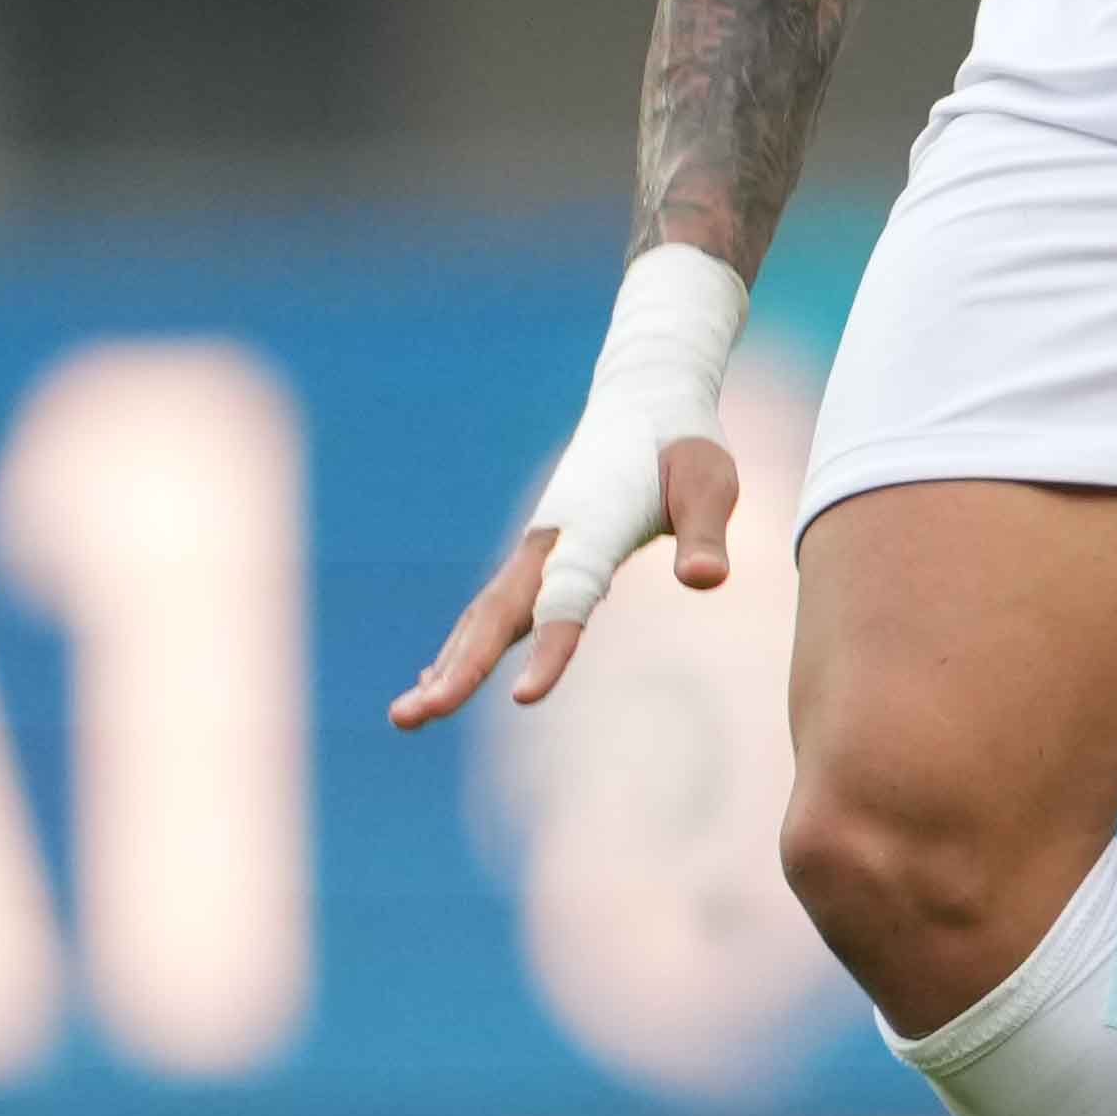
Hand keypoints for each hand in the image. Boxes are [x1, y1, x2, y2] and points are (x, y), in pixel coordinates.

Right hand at [383, 432, 738, 726]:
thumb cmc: (683, 446)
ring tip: (407, 717)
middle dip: (458, 670)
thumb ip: (706, 534)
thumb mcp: (710, 484)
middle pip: (496, 615)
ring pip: (483, 615)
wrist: (644, 397)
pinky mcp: (537, 555)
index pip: (568, 598)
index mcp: (593, 527)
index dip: (548, 649)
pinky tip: (437, 679)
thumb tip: (705, 580)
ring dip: (447, 665)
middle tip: (408, 718)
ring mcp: (536, 549)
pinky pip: (491, 608)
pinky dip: (461, 645)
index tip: (524, 700)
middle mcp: (550, 542)